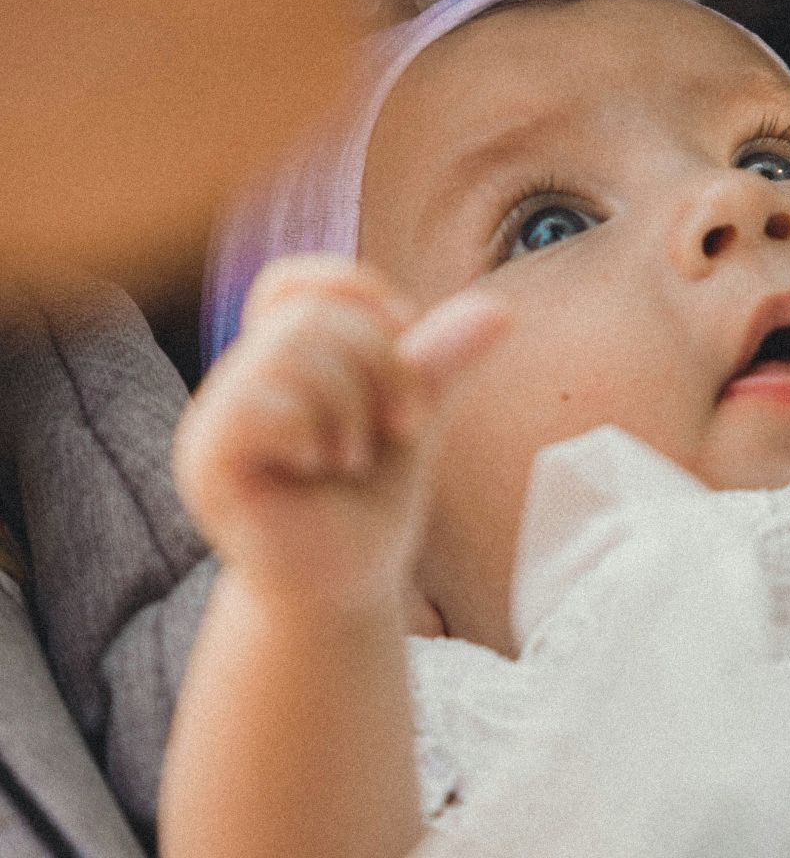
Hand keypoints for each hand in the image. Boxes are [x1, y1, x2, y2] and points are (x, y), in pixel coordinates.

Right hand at [172, 255, 507, 613]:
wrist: (347, 585)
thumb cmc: (368, 504)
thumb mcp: (415, 418)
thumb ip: (441, 362)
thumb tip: (502, 310)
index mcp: (276, 362)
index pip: (292, 283)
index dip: (353, 291)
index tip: (404, 338)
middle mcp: (236, 383)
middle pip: (309, 316)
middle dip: (382, 363)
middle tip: (401, 425)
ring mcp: (213, 421)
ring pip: (289, 353)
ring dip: (352, 406)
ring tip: (354, 457)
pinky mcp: (207, 462)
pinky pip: (258, 405)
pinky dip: (313, 430)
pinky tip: (321, 467)